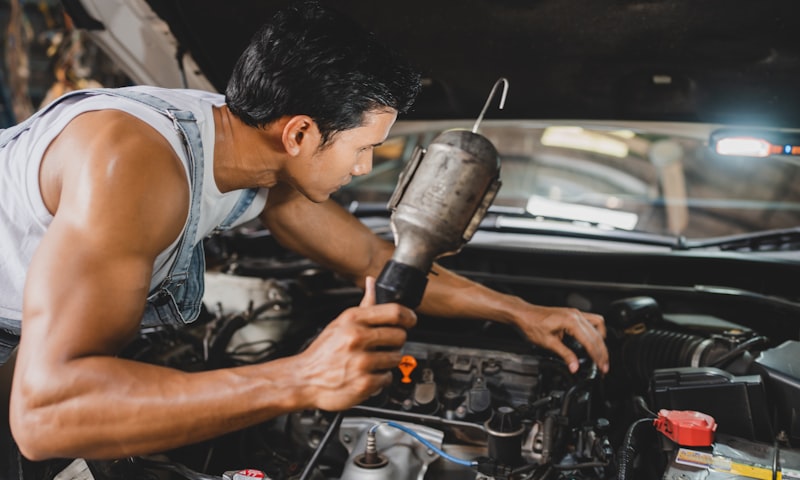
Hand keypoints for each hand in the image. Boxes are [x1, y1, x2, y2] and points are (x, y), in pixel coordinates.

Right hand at [295, 277, 416, 410]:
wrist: (304, 379)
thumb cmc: (323, 351)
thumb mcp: (340, 322)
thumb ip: (363, 305)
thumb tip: (372, 282)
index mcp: (353, 320)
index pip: (394, 312)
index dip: (408, 316)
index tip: (410, 320)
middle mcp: (357, 338)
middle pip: (400, 335)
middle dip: (395, 341)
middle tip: (383, 345)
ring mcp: (361, 362)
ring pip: (396, 357)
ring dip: (387, 361)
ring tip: (371, 361)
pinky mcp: (364, 383)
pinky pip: (388, 378)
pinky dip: (380, 378)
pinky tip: (367, 374)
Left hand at [513, 302, 607, 373]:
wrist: (523, 315)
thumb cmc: (531, 325)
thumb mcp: (548, 343)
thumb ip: (565, 355)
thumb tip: (575, 366)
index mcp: (571, 321)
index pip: (590, 342)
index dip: (597, 357)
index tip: (601, 367)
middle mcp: (576, 315)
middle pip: (597, 335)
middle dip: (602, 352)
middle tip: (604, 366)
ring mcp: (575, 313)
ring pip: (598, 326)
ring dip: (602, 341)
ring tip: (602, 355)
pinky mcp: (573, 314)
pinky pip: (592, 321)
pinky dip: (597, 331)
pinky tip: (595, 339)